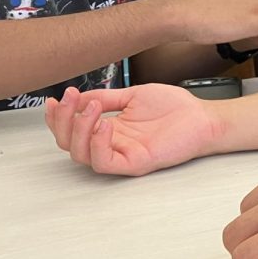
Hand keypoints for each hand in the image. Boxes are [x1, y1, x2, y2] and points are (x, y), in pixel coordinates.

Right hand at [44, 84, 223, 175]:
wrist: (201, 117)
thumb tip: (79, 96)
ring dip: (79, 129)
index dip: (58, 116)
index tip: (55, 99)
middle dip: (63, 120)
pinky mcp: (133, 163)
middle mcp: (111, 143)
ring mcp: (121, 154)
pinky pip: (104, 161)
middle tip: (70, 99)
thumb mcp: (133, 95)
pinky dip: (97, 143)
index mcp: (109, 127)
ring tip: (92, 108)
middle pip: (69, 143)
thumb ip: (106, 97)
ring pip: (81, 154)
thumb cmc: (174, 108)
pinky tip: (103, 124)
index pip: (72, 128)